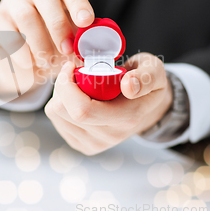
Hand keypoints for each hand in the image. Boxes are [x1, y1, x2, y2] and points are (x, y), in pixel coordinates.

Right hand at [0, 0, 94, 97]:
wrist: (22, 60)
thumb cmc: (53, 45)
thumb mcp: (71, 42)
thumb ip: (83, 41)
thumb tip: (100, 51)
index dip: (78, 3)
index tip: (86, 22)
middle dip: (57, 23)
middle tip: (67, 50)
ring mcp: (11, 1)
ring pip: (25, 14)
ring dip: (39, 42)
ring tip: (47, 62)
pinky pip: (5, 32)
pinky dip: (20, 52)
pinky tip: (29, 65)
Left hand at [45, 53, 172, 155]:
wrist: (146, 106)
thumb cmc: (145, 82)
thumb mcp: (154, 70)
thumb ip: (146, 77)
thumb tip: (129, 86)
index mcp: (127, 117)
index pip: (83, 110)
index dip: (68, 85)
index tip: (72, 66)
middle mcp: (110, 135)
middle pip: (64, 111)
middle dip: (61, 85)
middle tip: (73, 70)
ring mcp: (94, 143)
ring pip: (56, 114)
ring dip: (60, 93)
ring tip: (77, 83)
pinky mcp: (82, 144)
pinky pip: (56, 120)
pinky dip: (60, 103)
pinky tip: (75, 96)